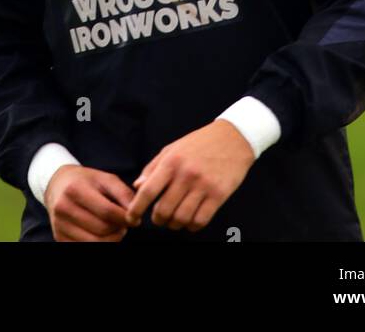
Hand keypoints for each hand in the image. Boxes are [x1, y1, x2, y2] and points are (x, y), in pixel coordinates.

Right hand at [44, 165, 135, 241]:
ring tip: (115, 229)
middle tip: (123, 224)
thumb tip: (136, 216)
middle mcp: (63, 208)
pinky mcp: (59, 238)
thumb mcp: (105, 178)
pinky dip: (99, 244)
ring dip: (111, 239)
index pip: (107, 211)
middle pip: (102, 229)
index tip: (134, 218)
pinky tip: (102, 234)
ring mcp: (59, 225)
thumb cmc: (86, 181)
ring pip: (95, 243)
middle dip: (119, 229)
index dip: (125, 218)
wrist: (57, 185)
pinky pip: (85, 248)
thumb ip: (123, 194)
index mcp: (75, 189)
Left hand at [125, 120, 255, 232]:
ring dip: (175, 224)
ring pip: (181, 219)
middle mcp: (186, 174)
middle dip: (158, 220)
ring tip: (175, 219)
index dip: (136, 208)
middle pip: (164, 210)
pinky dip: (192, 226)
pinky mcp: (219, 195)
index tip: (131, 218)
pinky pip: (200, 221)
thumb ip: (153, 167)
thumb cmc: (199, 143)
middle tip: (159, 218)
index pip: (148, 191)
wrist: (233, 138)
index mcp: (171, 161)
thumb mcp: (172, 148)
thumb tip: (137, 186)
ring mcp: (203, 185)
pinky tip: (191, 219)